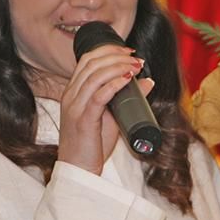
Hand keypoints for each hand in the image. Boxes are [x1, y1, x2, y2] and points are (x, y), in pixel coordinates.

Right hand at [56, 45, 151, 174]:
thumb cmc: (92, 144)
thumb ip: (126, 98)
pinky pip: (98, 95)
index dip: (108, 50)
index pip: (87, 60)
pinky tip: (127, 79)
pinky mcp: (83, 119)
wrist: (79, 169)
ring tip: (136, 66)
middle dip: (116, 56)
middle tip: (136, 58)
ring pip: (95, 76)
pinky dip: (114, 84)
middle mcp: (71, 95)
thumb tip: (148, 81)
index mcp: (74, 92)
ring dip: (118, 67)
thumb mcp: (112, 116)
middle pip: (91, 63)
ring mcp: (75, 107)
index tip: (128, 51)